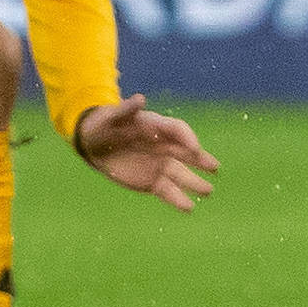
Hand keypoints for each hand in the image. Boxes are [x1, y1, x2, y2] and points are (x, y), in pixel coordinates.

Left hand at [73, 95, 217, 210]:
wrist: (93, 144)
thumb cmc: (105, 124)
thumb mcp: (113, 116)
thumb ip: (127, 109)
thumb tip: (141, 98)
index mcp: (157, 127)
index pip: (178, 130)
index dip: (188, 137)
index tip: (194, 147)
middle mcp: (163, 147)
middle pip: (187, 153)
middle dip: (201, 160)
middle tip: (214, 167)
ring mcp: (159, 165)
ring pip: (181, 175)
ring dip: (195, 183)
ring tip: (208, 191)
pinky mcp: (152, 182)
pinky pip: (168, 191)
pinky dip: (178, 200)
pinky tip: (188, 207)